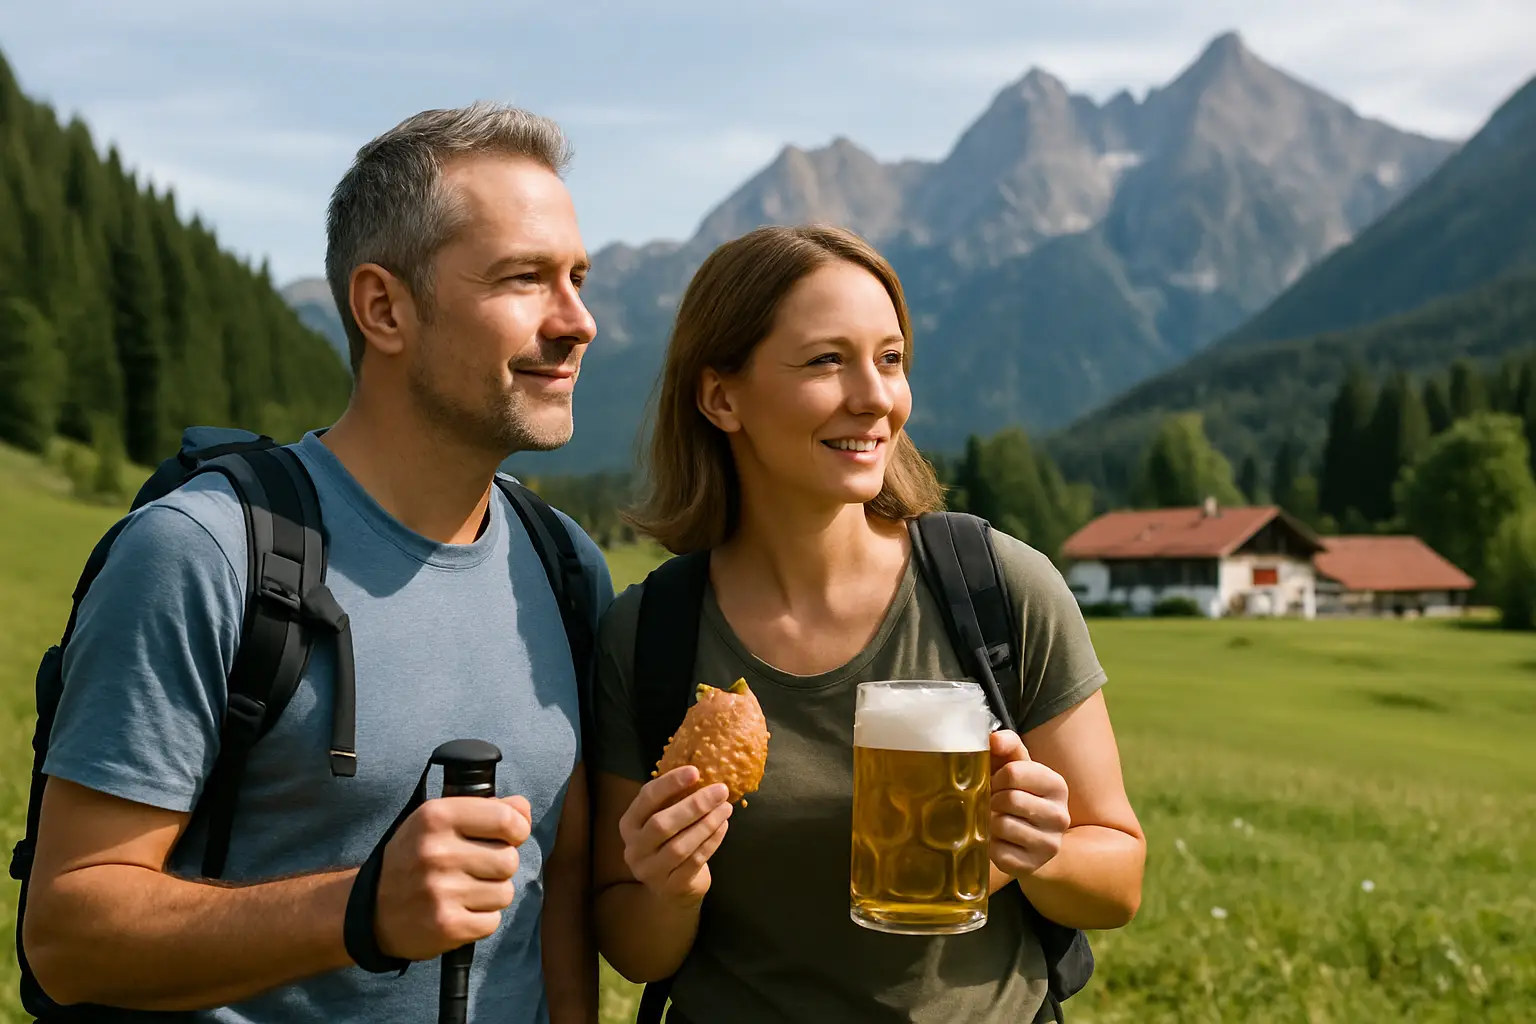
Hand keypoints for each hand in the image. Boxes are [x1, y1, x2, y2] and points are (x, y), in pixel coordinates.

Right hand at [373, 794, 532, 961]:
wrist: (371, 910)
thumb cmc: (415, 859)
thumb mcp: (439, 821)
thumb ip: (486, 809)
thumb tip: (523, 810)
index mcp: (437, 816)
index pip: (506, 819)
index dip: (517, 829)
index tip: (509, 836)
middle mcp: (437, 852)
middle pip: (510, 860)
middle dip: (500, 866)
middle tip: (475, 869)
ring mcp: (440, 891)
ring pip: (505, 893)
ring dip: (491, 895)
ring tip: (464, 891)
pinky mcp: (446, 926)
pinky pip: (492, 922)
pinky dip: (481, 920)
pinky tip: (459, 911)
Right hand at [618, 766, 732, 907]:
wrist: (672, 888)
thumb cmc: (670, 842)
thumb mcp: (664, 819)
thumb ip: (674, 799)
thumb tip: (704, 770)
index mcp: (629, 824)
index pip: (646, 798)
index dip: (670, 783)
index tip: (695, 771)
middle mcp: (634, 848)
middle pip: (661, 824)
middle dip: (694, 805)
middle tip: (720, 790)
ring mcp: (650, 871)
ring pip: (680, 846)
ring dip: (707, 824)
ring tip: (726, 807)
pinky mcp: (671, 887)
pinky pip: (694, 862)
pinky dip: (711, 842)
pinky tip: (723, 826)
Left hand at [988, 730, 1069, 877]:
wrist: (1028, 841)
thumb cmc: (1016, 794)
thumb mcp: (1014, 766)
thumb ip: (1007, 745)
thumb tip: (994, 739)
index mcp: (1057, 785)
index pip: (1014, 772)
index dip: (997, 777)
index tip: (997, 783)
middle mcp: (1060, 816)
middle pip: (1009, 799)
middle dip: (993, 800)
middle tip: (993, 804)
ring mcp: (1049, 844)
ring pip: (1002, 825)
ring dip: (990, 822)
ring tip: (995, 820)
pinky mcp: (1032, 866)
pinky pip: (998, 851)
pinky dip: (990, 844)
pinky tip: (998, 840)